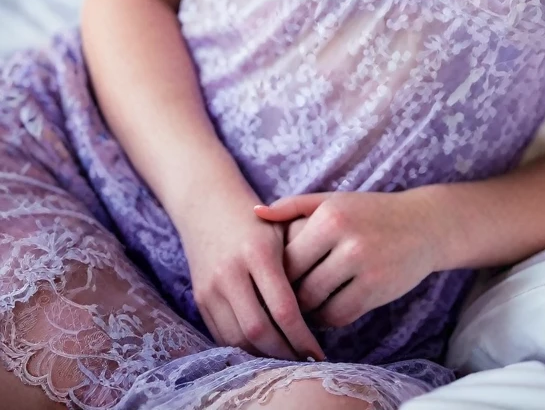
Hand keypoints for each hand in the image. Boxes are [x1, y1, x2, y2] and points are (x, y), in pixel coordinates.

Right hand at [174, 173, 325, 361]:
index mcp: (258, 252)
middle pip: (259, 330)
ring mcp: (211, 286)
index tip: (318, 352)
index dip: (302, 336)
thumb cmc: (257, 220)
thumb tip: (323, 312)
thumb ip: (300, 266)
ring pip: (238, 338)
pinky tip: (264, 349)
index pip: (283, 308)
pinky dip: (244, 348)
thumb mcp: (282, 231)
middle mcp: (231, 271)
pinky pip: (222, 335)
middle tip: (305, 361)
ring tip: (287, 358)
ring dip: (264, 355)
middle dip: (284, 352)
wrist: (209, 203)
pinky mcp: (200, 297)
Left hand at [254, 188, 437, 329]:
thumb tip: (255, 212)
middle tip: (282, 298)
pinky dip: (328, 316)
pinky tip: (327, 307)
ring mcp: (364, 267)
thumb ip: (293, 206)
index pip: (285, 257)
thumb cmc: (369, 212)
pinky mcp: (377, 290)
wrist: (424, 225)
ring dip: (306, 310)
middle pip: (298, 283)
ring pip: (316, 304)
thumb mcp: (332, 201)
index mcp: (330, 216)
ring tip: (303, 303)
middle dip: (288, 294)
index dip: (276, 272)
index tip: (272, 277)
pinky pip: (339, 315)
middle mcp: (346, 241)